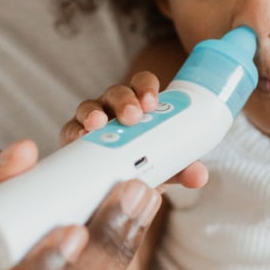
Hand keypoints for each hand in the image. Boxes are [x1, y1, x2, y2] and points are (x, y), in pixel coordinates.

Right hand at [61, 73, 207, 188]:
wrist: (115, 186)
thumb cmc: (143, 165)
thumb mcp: (165, 166)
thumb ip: (181, 167)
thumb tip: (199, 175)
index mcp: (138, 104)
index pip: (141, 83)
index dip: (146, 87)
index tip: (152, 102)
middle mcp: (113, 107)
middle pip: (116, 92)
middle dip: (124, 101)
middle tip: (133, 116)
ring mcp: (91, 120)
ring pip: (90, 106)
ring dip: (94, 113)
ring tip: (99, 123)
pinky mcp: (73, 138)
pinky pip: (70, 129)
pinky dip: (74, 132)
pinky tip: (79, 139)